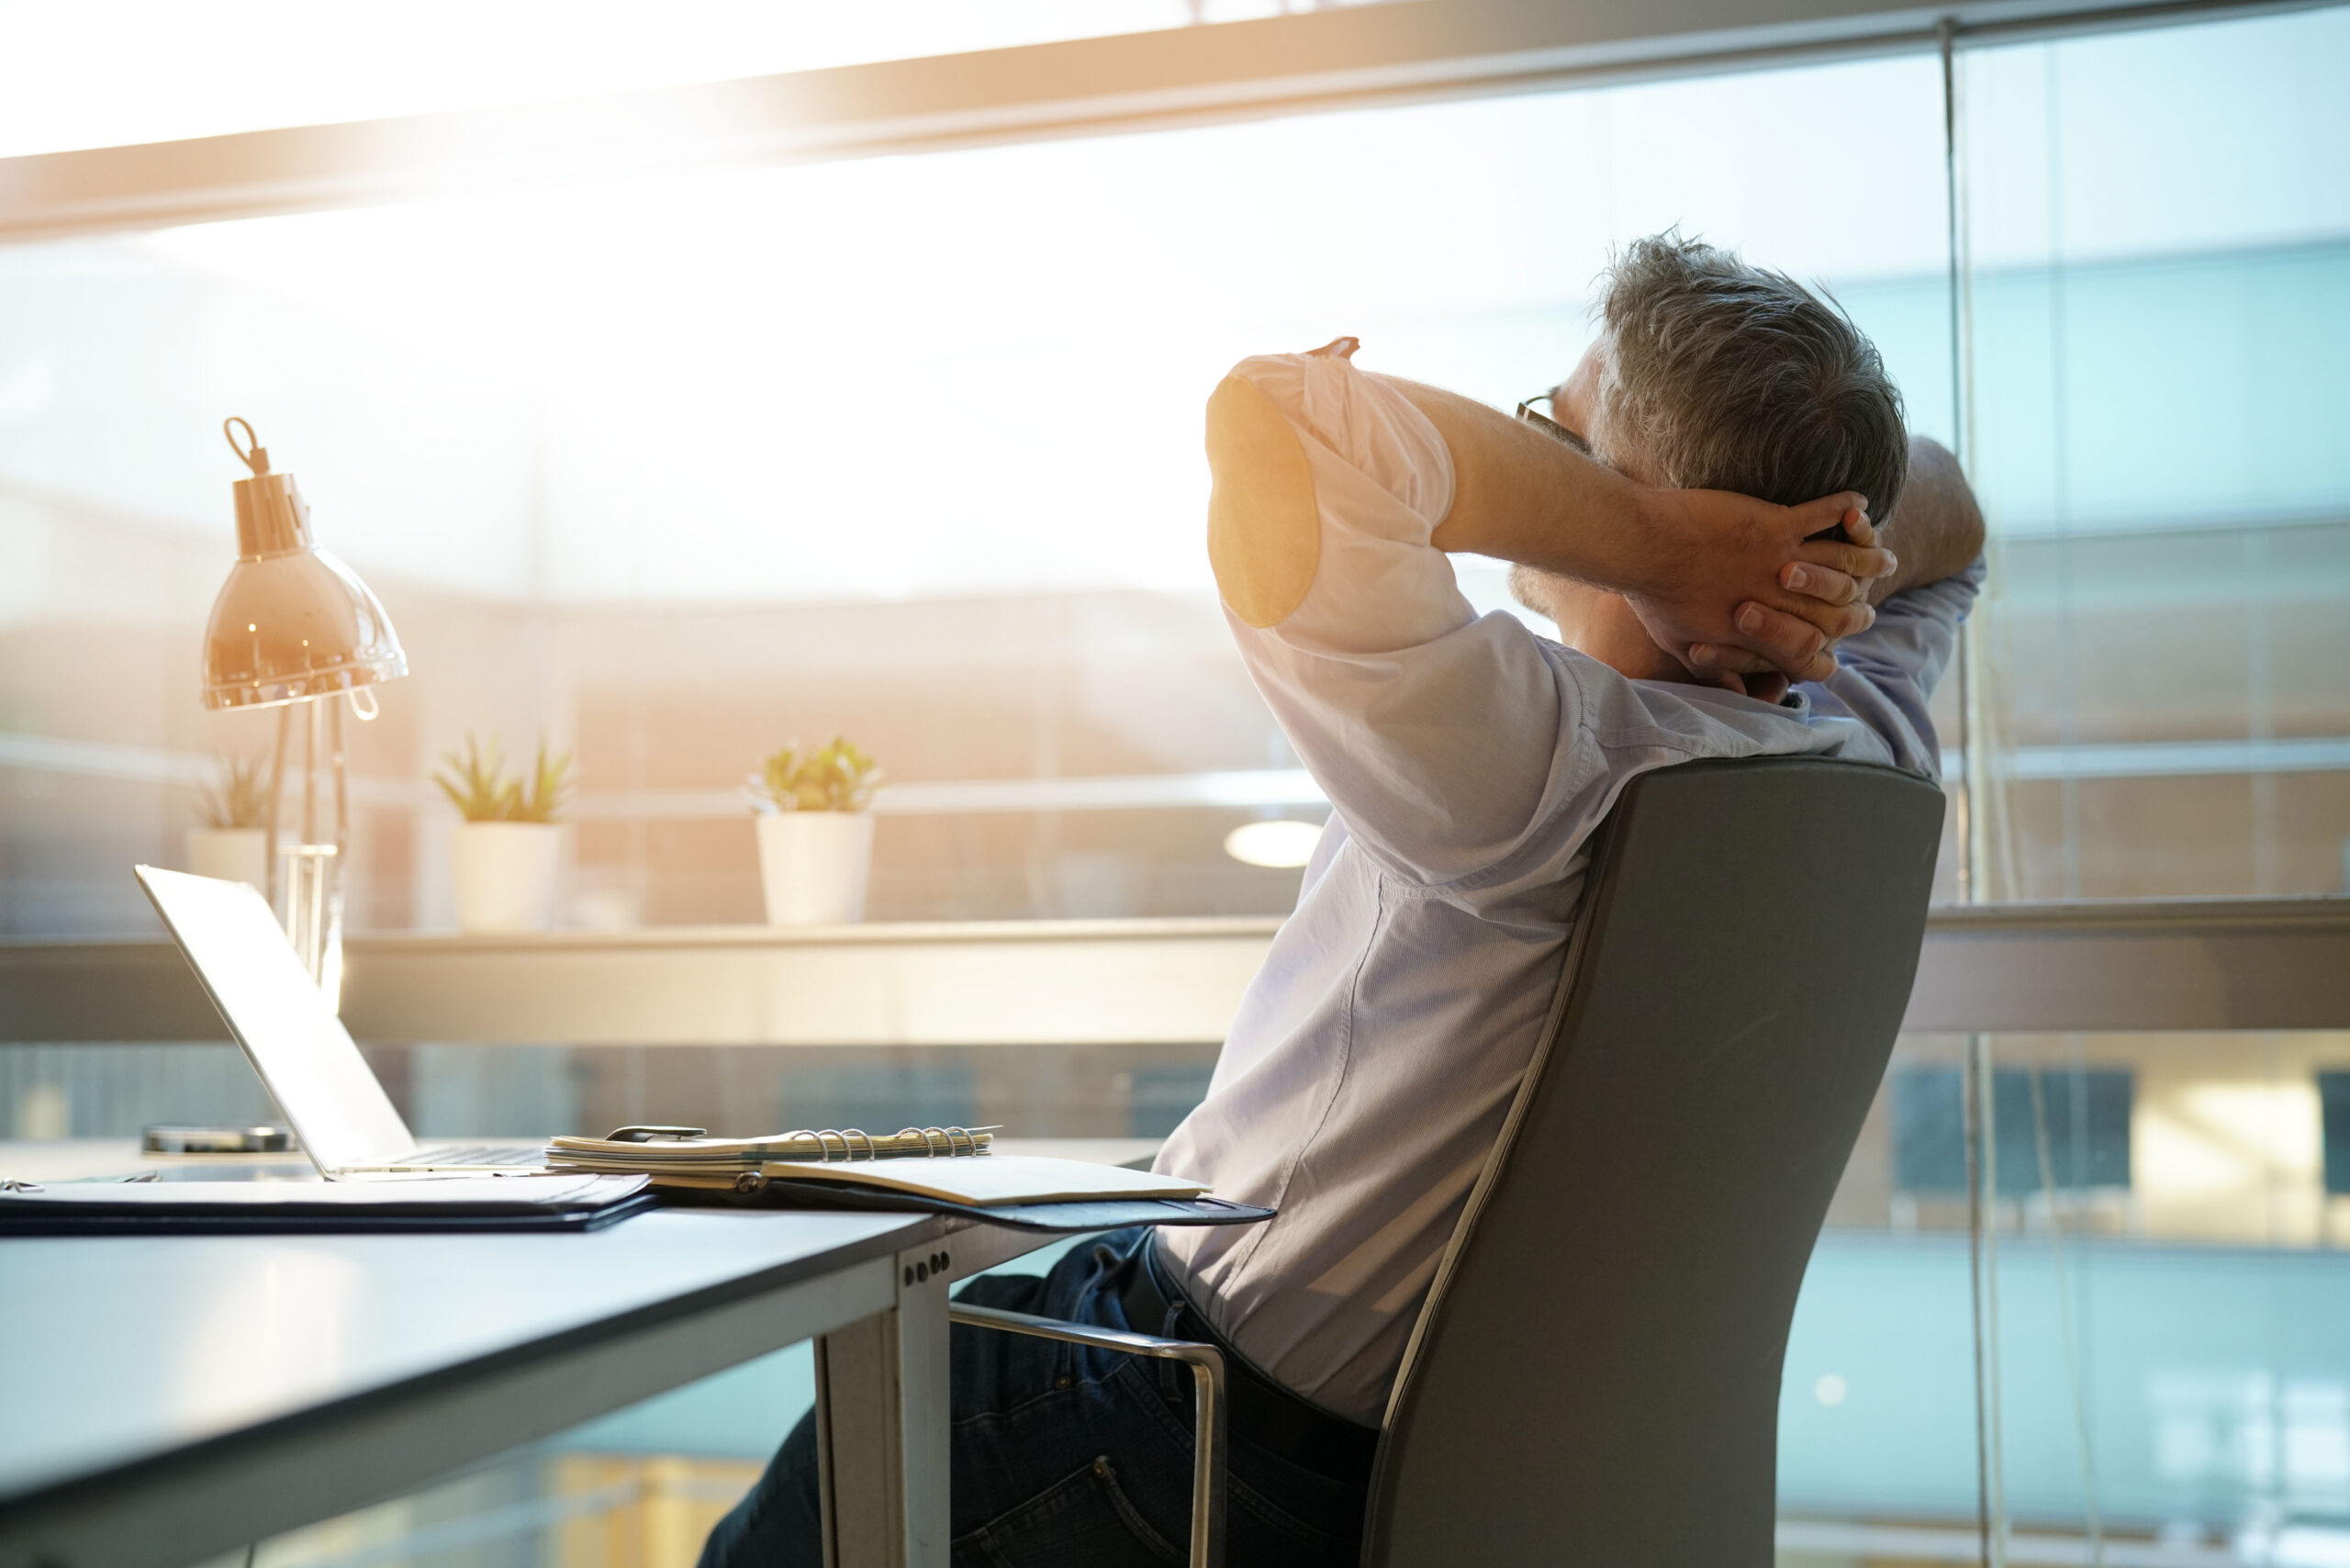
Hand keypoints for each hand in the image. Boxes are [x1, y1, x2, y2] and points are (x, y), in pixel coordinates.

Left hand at [1624, 488, 1895, 689]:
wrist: (1640, 547)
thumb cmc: (1654, 598)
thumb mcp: (1683, 647)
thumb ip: (1716, 670)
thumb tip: (1735, 693)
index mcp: (1762, 635)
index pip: (1816, 656)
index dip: (1831, 647)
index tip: (1839, 634)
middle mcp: (1782, 602)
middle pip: (1843, 613)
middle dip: (1860, 603)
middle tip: (1876, 589)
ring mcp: (1783, 561)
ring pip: (1844, 565)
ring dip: (1867, 556)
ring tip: (1882, 551)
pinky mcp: (1776, 523)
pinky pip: (1825, 514)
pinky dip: (1846, 509)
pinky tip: (1859, 503)